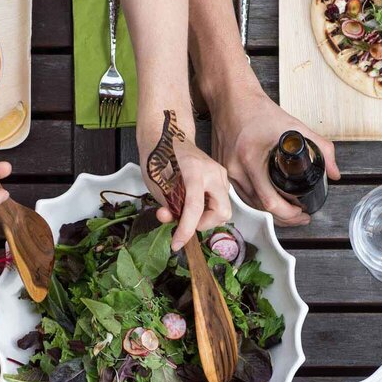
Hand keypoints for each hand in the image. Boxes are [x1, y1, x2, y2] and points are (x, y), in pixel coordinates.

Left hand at [137, 111, 233, 250]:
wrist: (168, 137)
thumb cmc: (160, 159)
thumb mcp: (158, 185)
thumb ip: (166, 205)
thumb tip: (170, 221)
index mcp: (195, 172)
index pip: (195, 209)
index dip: (185, 230)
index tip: (177, 244)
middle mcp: (213, 173)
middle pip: (221, 212)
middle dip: (203, 224)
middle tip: (186, 223)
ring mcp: (220, 174)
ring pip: (223, 208)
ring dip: (206, 217)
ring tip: (187, 212)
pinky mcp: (222, 177)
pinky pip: (220, 200)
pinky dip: (208, 208)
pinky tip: (194, 204)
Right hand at [209, 85, 338, 227]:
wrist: (230, 98)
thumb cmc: (258, 110)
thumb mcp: (294, 126)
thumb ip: (320, 148)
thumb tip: (334, 172)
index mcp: (252, 158)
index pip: (270, 200)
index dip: (288, 213)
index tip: (302, 213)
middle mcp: (236, 168)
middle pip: (260, 207)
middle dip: (284, 217)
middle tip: (300, 216)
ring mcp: (227, 172)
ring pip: (251, 204)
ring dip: (271, 212)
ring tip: (289, 212)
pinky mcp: (223, 172)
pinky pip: (242, 195)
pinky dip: (258, 202)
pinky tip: (270, 202)